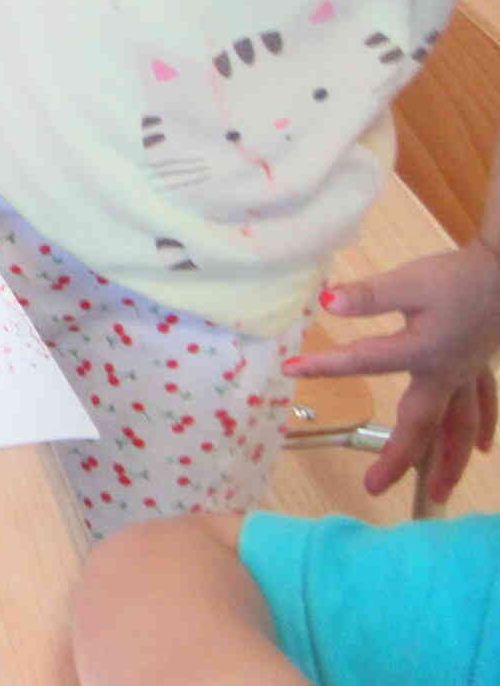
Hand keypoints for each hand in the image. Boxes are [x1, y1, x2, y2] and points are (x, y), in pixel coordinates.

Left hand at [285, 242, 499, 501]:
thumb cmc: (457, 277)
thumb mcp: (409, 281)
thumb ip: (369, 296)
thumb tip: (327, 302)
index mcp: (421, 353)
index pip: (365, 361)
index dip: (327, 365)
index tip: (292, 368)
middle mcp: (444, 374)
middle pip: (421, 425)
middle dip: (398, 459)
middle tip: (374, 489)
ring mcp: (465, 374)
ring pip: (457, 428)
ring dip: (447, 461)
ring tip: (436, 494)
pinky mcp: (478, 365)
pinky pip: (481, 407)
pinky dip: (479, 429)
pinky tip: (479, 449)